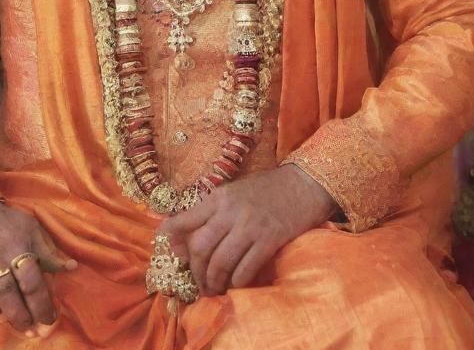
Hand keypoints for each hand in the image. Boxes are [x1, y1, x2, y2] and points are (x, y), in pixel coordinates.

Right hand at [0, 196, 76, 335]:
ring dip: (16, 315)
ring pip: (3, 294)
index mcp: (22, 240)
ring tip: (24, 326)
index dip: (46, 300)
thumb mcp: (29, 227)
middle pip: (23, 287)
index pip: (37, 275)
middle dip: (35, 311)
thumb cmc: (2, 222)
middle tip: (40, 327)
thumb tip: (71, 267)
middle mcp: (3, 251)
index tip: (52, 316)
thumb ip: (48, 249)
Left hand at [160, 166, 333, 296]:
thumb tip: (185, 240)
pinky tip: (236, 285)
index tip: (171, 255)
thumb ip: (212, 212)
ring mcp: (249, 226)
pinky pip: (245, 269)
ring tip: (215, 290)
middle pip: (200, 248)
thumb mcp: (234, 193)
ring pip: (220, 263)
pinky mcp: (269, 240)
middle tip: (199, 284)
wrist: (303, 184)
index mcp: (218, 198)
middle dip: (196, 272)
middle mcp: (229, 211)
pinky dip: (237, 283)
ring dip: (214, 282)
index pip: (184, 219)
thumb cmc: (266, 190)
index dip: (171, 239)